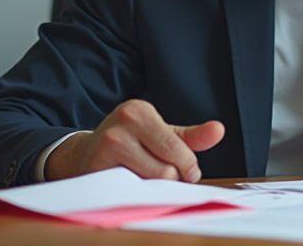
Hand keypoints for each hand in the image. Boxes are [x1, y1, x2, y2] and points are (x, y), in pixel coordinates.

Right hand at [45, 99, 224, 182]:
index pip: (179, 150)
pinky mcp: (96, 166)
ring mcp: (108, 142)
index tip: (183, 170)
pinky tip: (126, 181)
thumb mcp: (161, 135)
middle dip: (169, 178)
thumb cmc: (129, 144)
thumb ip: (192, 136)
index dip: (186, 168)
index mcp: (142, 110)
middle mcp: (125, 120)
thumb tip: (219, 130)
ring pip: (150, 181)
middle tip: (158, 174)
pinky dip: (134, 192)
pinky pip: (130, 190)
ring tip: (140, 175)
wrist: (83, 155)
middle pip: (167, 169)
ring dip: (151, 186)